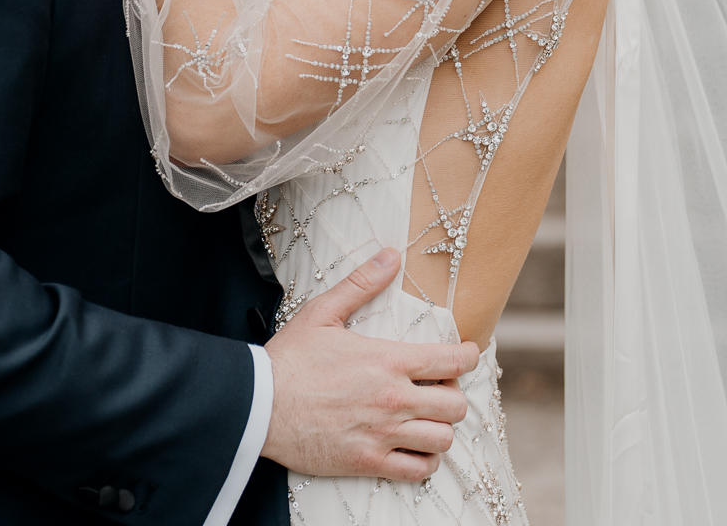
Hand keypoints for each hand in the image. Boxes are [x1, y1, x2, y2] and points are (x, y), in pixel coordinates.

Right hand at [261, 248, 480, 481]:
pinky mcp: (368, 461)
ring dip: (440, 429)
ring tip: (427, 421)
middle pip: (455, 404)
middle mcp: (393, 399)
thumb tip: (391, 256)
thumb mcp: (322, 313)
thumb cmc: (288, 360)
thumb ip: (361, 284)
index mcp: (387, 361)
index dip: (469, 356)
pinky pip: (418, 470)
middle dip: (454, 395)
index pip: (451, 361)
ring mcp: (383, 434)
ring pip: (442, 439)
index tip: (467, 354)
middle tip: (438, 390)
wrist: (257, 405)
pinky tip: (414, 449)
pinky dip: (425, 462)